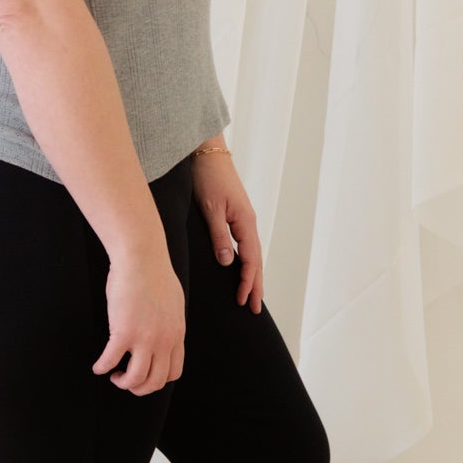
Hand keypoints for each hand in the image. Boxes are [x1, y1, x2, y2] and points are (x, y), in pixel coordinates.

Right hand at [92, 242, 185, 395]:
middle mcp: (164, 341)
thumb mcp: (174, 303)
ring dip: (122, 382)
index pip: (173, 372)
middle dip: (139, 388)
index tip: (144, 374)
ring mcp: (144, 338)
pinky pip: (110, 360)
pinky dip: (102, 367)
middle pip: (155, 382)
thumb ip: (170, 323)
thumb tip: (164, 331)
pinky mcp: (123, 331)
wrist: (142, 257)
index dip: (157, 380)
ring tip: (113, 375)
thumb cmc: (155, 273)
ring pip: (136, 378)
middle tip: (126, 381)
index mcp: (176, 334)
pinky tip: (98, 366)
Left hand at [194, 149, 263, 311]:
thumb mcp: (210, 208)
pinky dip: (245, 261)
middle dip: (255, 285)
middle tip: (254, 309)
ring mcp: (243, 219)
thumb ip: (219, 236)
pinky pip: (244, 245)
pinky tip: (240, 269)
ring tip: (250, 296)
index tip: (242, 301)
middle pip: (256, 260)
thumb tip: (228, 263)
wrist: (206, 153)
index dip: (247, 282)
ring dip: (251, 276)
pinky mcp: (235, 215)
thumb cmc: (207, 177)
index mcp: (245, 222)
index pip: (250, 260)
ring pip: (251, 254)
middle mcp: (248, 222)